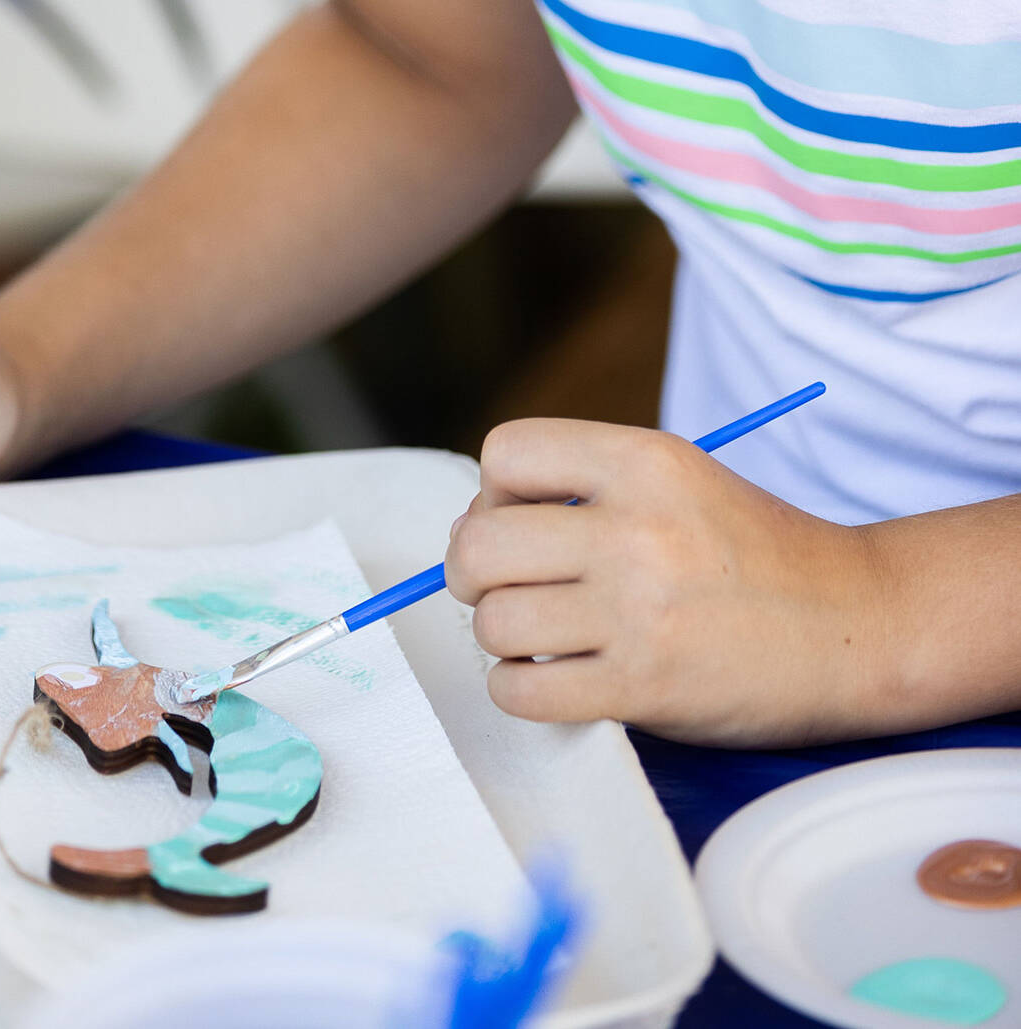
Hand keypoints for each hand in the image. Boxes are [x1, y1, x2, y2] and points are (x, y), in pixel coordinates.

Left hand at [445, 419, 888, 746]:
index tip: (520, 525)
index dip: (492, 493)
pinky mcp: (643, 687)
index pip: (504, 454)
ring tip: (546, 639)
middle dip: (471, 573)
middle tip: (504, 589)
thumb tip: (470, 530)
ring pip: (493, 623)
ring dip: (503, 638)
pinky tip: (555, 680)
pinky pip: (520, 692)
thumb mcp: (680, 481)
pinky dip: (520, 691)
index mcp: (646, 461)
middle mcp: (637, 529)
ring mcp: (639, 611)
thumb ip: (584, 490)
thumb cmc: (758, 554)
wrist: (861, 625)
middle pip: (476, 545)